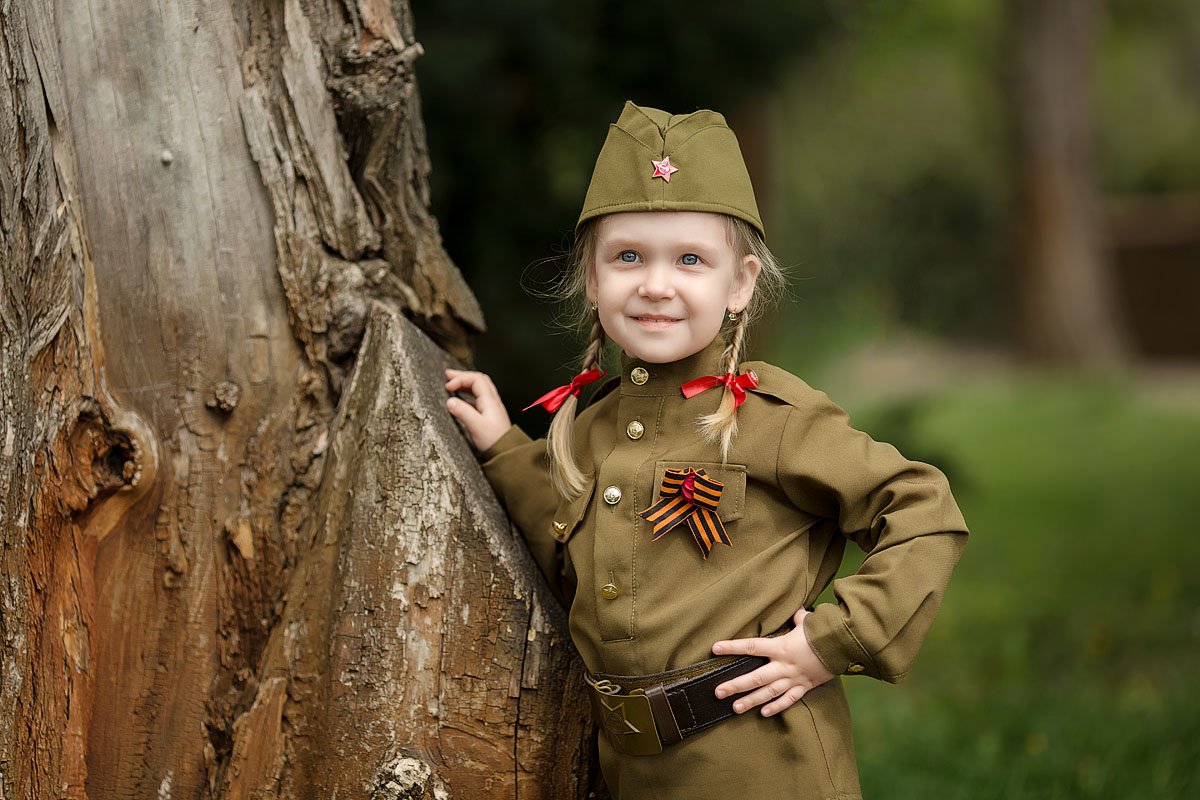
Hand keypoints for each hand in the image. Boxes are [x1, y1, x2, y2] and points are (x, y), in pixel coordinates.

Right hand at [444, 369, 512, 451]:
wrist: (506, 452)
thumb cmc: (494, 441)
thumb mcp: (476, 426)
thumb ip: (463, 412)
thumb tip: (450, 401)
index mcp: (489, 400)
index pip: (476, 379)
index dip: (460, 378)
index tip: (448, 386)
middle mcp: (492, 401)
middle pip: (478, 380)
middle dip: (462, 376)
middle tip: (448, 375)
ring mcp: (491, 408)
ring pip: (479, 389)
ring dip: (465, 384)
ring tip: (453, 384)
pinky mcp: (489, 416)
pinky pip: (478, 399)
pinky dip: (467, 395)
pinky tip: (460, 401)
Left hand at [711, 608, 836, 717]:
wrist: (844, 648)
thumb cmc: (823, 631)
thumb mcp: (807, 621)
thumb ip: (797, 617)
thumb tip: (795, 609)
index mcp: (781, 647)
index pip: (752, 646)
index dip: (732, 648)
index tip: (715, 649)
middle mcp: (784, 666)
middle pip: (756, 678)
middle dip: (736, 685)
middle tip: (717, 692)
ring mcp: (794, 679)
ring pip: (769, 693)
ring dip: (751, 701)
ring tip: (734, 708)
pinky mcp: (805, 687)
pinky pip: (789, 700)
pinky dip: (777, 707)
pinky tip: (763, 713)